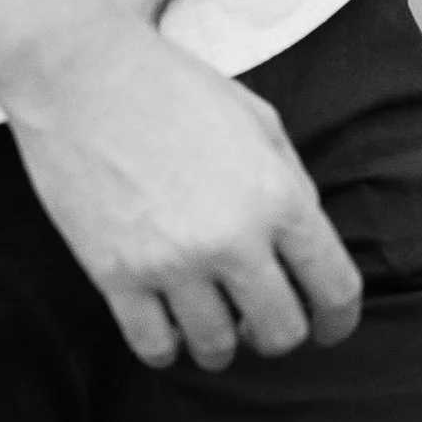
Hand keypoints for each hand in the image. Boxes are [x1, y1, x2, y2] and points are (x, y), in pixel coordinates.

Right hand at [1, 10, 364, 369]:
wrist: (82, 72)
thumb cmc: (174, 88)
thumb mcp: (259, 122)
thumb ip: (292, 187)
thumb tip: (305, 248)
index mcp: (278, 199)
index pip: (335, 289)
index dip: (339, 322)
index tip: (329, 329)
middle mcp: (232, 240)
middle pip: (280, 332)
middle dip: (277, 334)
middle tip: (259, 320)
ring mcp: (172, 263)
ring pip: (216, 348)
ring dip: (221, 343)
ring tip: (211, 321)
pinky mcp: (116, 275)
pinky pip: (154, 347)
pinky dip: (168, 348)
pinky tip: (168, 329)